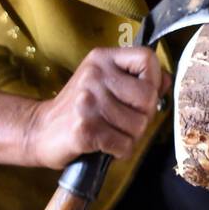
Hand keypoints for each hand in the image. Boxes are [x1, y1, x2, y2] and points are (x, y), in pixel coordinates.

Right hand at [24, 46, 171, 169]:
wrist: (40, 130)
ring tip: (112, 132)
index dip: (154, 80)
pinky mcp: (84, 129)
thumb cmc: (80, 108)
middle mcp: (94, 75)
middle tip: (125, 122)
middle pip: (148, 96)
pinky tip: (104, 145)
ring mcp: (88, 102)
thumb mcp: (105, 83)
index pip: (147, 59)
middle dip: (143, 116)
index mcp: (102, 58)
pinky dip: (119, 151)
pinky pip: (123, 145)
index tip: (142, 96)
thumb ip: (137, 79)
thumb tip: (168, 80)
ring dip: (130, 137)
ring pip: (138, 125)